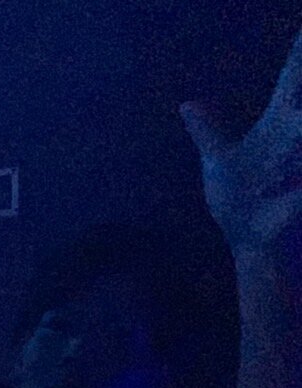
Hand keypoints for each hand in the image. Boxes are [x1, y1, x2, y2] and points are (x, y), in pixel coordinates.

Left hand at [182, 26, 301, 248]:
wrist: (250, 243)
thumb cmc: (239, 199)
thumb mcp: (219, 161)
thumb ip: (209, 132)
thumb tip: (188, 103)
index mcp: (277, 123)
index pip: (293, 77)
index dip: (300, 52)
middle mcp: (297, 135)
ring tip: (297, 122)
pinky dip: (298, 186)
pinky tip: (295, 187)